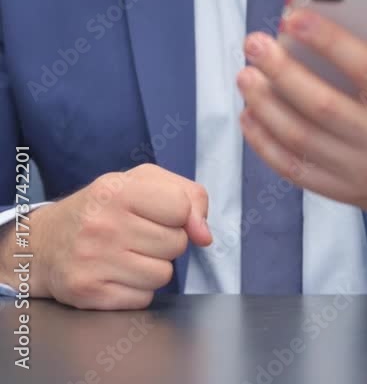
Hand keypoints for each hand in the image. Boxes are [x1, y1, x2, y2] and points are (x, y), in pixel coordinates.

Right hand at [3, 164, 211, 308]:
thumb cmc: (103, 207)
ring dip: (153, 267)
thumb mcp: (142, 182)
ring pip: (163, 274)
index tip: (161, 214)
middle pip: (176, 244)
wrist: (44, 244)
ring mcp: (94, 260)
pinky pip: (144, 299)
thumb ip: (187, 196)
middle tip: (139, 234)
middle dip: (166, 241)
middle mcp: (103, 224)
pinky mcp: (90, 293)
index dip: (179, 214)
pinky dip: (137, 290)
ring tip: (128, 254)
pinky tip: (117, 274)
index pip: (180, 207)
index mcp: (117, 189)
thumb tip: (205, 235)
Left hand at [237, 0, 366, 236]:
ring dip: (265, 105)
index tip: (294, 18)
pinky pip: (295, 169)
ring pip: (300, 138)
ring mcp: (360, 170)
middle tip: (254, 44)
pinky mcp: (344, 192)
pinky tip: (249, 116)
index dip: (327, 41)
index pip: (364, 69)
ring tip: (246, 74)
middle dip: (280, 71)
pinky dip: (265, 144)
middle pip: (321, 105)